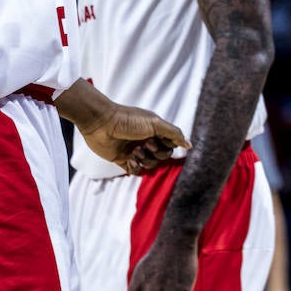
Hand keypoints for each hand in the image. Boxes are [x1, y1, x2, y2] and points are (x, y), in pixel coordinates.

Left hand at [75, 100, 189, 173]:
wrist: (101, 123)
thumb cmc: (128, 120)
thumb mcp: (155, 123)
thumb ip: (174, 133)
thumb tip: (189, 145)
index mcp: (155, 131)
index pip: (170, 145)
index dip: (167, 146)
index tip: (158, 140)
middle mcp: (146, 141)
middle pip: (162, 156)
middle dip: (156, 153)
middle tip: (146, 144)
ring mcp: (135, 151)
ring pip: (150, 164)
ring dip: (145, 160)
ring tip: (134, 151)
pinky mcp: (123, 160)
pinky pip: (136, 171)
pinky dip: (135, 168)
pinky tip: (129, 159)